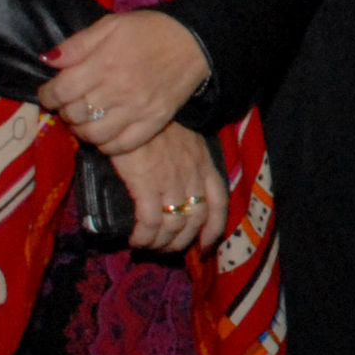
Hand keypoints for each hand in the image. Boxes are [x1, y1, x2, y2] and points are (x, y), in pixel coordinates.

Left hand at [38, 11, 210, 155]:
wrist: (195, 41)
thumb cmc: (149, 30)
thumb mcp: (110, 25)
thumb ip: (77, 44)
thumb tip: (48, 61)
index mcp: (103, 64)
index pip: (60, 92)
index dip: (48, 95)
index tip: (50, 93)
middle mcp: (117, 91)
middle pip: (74, 114)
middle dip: (64, 111)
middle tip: (69, 104)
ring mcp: (137, 110)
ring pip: (94, 135)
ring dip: (82, 130)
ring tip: (85, 120)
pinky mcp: (154, 123)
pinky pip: (122, 146)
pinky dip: (106, 145)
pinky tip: (105, 134)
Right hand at [108, 122, 227, 253]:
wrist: (135, 106)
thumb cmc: (156, 122)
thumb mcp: (185, 138)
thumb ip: (187, 160)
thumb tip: (177, 181)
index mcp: (204, 164)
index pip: (219, 203)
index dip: (215, 228)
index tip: (207, 245)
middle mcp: (193, 176)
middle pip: (195, 219)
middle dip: (183, 241)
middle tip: (167, 249)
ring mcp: (171, 181)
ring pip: (173, 225)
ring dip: (162, 242)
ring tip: (149, 246)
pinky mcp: (146, 184)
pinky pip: (150, 221)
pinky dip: (144, 235)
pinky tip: (136, 239)